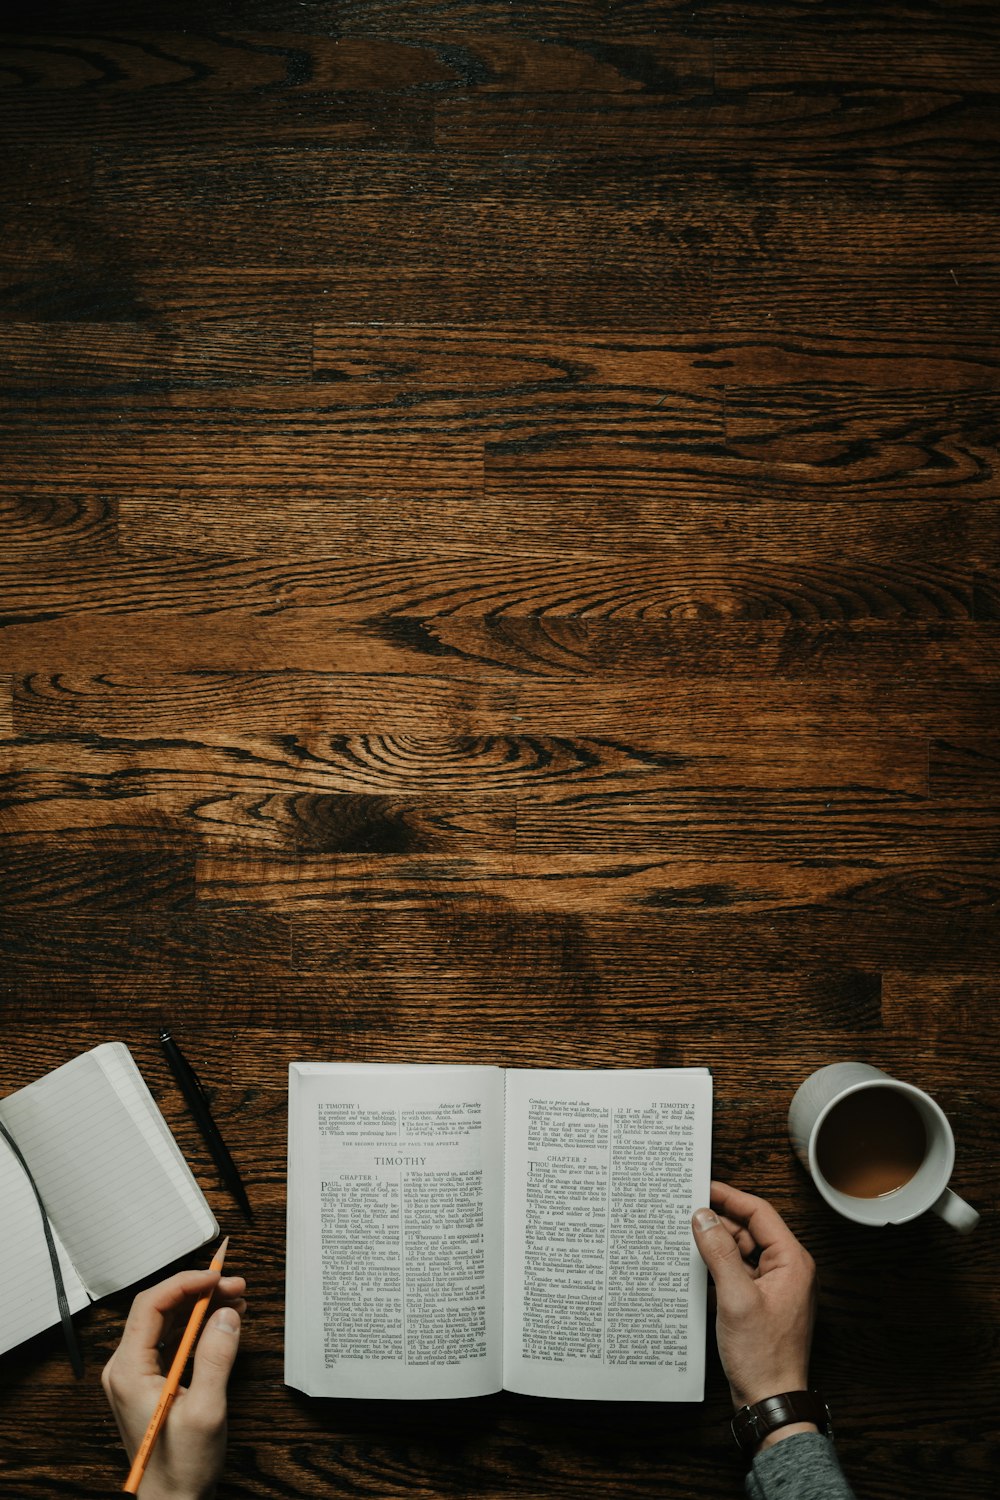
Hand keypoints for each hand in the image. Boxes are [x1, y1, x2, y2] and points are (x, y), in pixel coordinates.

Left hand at [102, 1267, 245, 1499]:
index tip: (217, 1277)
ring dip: (202, 1307)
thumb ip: (216, 1357)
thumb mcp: (206, 1411)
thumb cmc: (181, 1468)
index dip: (185, 1283)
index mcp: (128, 1371)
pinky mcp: (150, 1383)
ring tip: (237, 1300)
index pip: (151, 1305)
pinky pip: (172, 1341)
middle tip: (236, 1286)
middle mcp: (126, 1368)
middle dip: (199, 1291)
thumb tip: (227, 1314)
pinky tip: (223, 1322)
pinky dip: (198, 1327)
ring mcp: (136, 1375)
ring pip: (168, 1322)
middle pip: (160, 1309)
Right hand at [692, 1181, 816, 1440]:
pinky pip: (739, 1271)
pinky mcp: (761, 1302)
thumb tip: (703, 1217)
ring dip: (717, 1243)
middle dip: (719, 1220)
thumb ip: (719, 1252)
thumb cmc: (763, 1357)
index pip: (760, 1213)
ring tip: (687, 1236)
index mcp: (792, 1262)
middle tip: (687, 1211)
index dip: (730, 1197)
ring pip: (743, 1250)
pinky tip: (698, 1264)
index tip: (703, 1187)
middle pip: (750, 1230)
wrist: (770, 1401)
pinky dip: (720, 1264)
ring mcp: (774, 1287)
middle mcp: (787, 1270)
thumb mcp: (735, 1298)